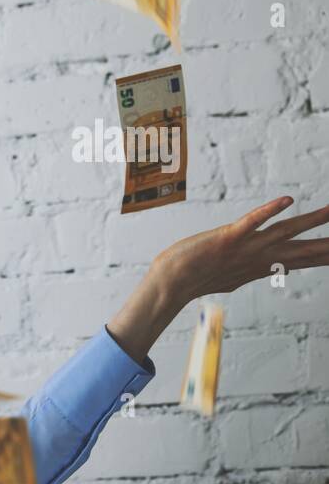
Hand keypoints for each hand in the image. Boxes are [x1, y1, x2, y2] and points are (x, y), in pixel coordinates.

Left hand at [153, 197, 328, 304]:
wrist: (170, 283)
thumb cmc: (199, 277)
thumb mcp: (236, 275)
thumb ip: (260, 268)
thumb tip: (281, 269)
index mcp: (264, 264)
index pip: (305, 259)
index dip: (327, 256)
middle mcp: (259, 256)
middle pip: (304, 249)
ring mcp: (245, 247)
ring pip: (285, 231)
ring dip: (310, 220)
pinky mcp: (227, 238)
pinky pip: (251, 222)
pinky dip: (268, 211)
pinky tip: (287, 200)